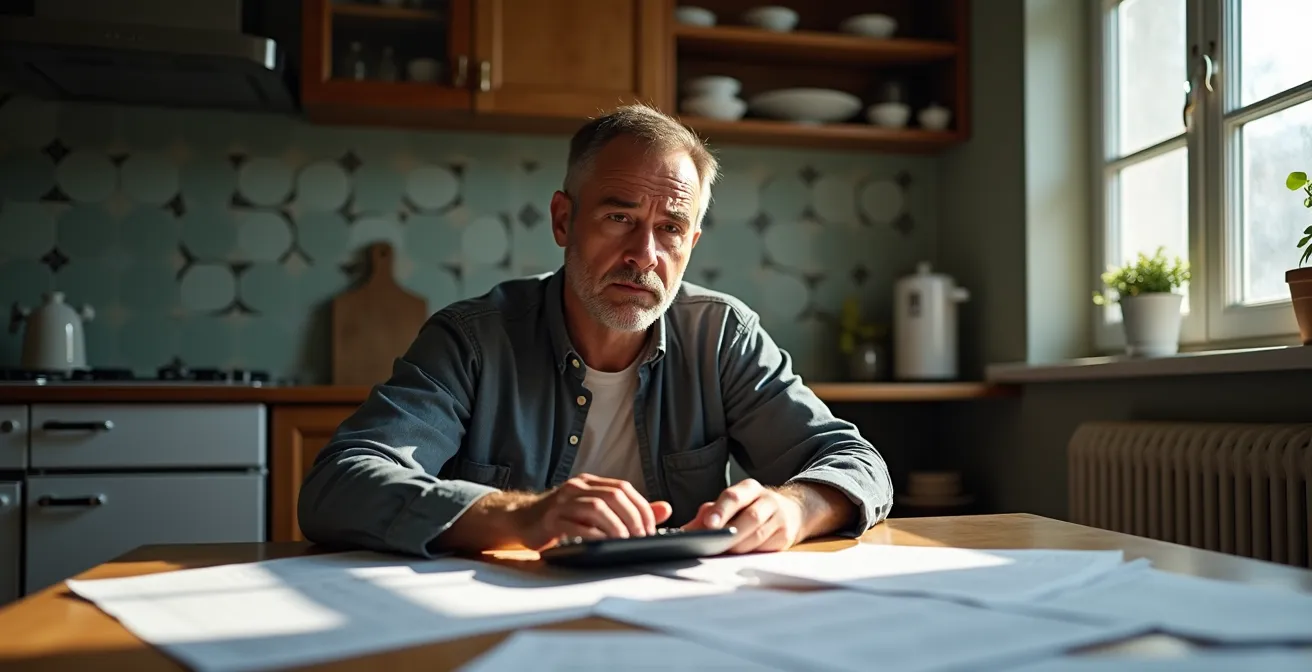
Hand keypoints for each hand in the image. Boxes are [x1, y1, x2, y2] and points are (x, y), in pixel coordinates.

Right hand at [517, 474, 671, 550]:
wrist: (522, 520)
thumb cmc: (563, 518)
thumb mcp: (596, 510)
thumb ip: (629, 509)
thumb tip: (665, 509)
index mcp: (591, 483)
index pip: (624, 488)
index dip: (641, 507)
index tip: (651, 528)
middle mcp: (578, 487)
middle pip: (613, 495)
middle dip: (632, 518)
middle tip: (641, 538)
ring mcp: (562, 501)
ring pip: (596, 507)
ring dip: (615, 526)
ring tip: (625, 542)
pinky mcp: (550, 519)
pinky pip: (574, 524)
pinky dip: (593, 534)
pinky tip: (602, 544)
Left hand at [683, 479, 804, 553]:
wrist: (791, 511)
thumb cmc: (750, 509)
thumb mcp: (730, 505)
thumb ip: (707, 515)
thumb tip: (686, 531)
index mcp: (750, 488)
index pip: (734, 496)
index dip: (721, 510)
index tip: (709, 524)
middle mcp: (767, 500)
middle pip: (750, 517)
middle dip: (730, 533)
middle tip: (714, 544)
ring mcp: (779, 518)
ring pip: (758, 535)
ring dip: (739, 546)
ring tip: (723, 552)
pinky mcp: (786, 536)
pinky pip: (767, 548)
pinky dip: (751, 553)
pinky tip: (740, 556)